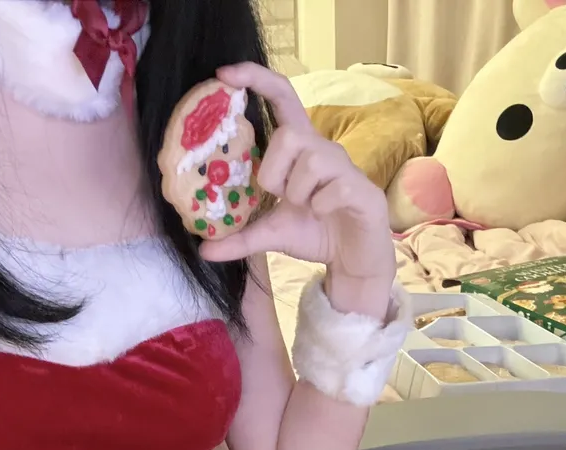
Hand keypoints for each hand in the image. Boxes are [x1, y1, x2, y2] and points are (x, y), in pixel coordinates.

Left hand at [199, 62, 395, 317]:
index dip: (255, 79)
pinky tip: (326, 215)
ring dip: (298, 194)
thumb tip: (203, 250)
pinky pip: (331, 191)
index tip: (223, 74)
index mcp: (299, 149)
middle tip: (283, 198)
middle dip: (276, 173)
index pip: (281, 97)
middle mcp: (322, 149)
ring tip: (307, 209)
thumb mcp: (271, 234)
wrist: (354, 260)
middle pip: (288, 135)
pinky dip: (320, 209)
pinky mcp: (361, 189)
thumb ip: (239, 238)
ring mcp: (344, 167)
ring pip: (309, 163)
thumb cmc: (316, 232)